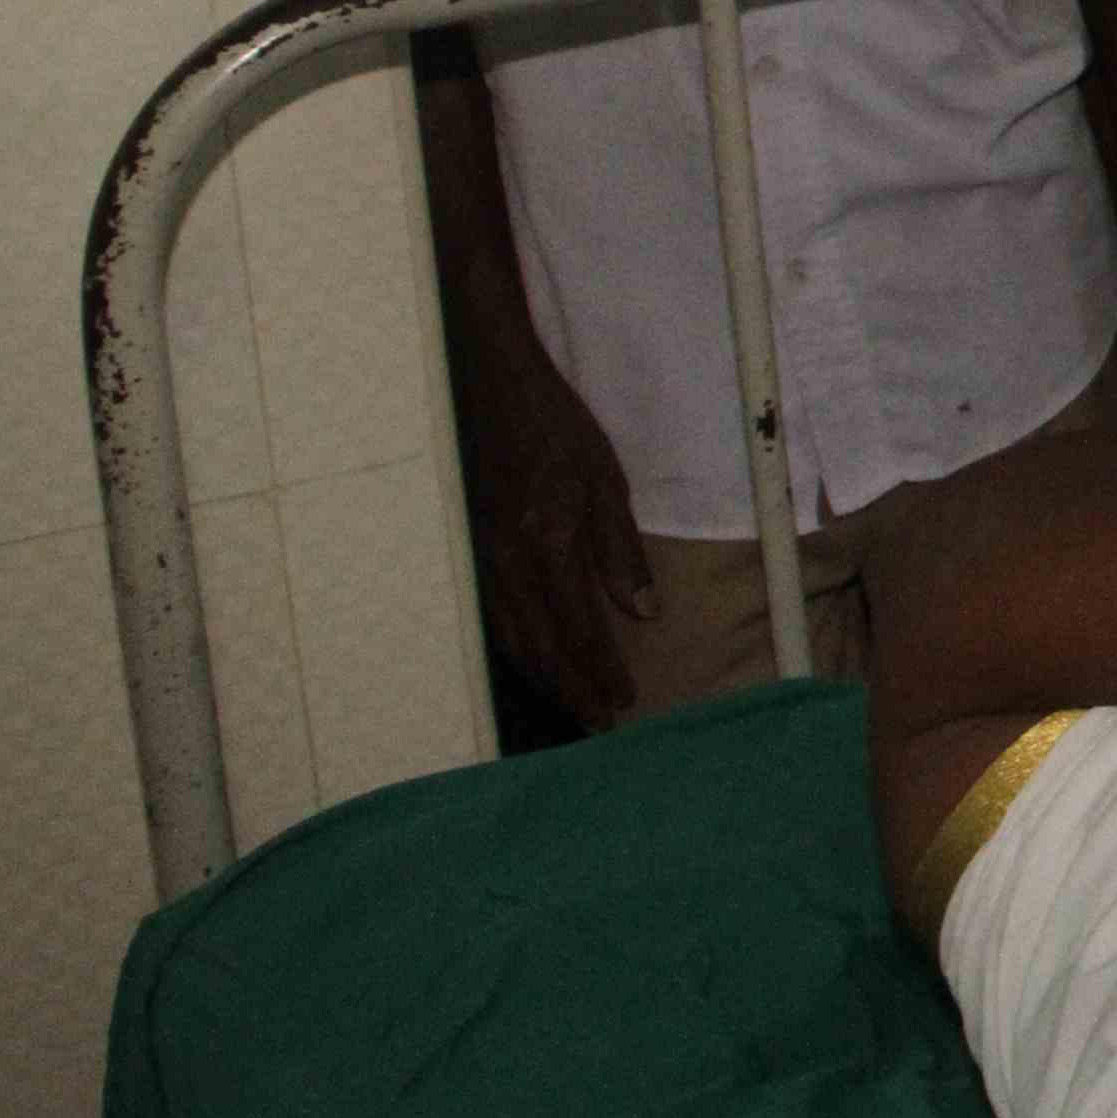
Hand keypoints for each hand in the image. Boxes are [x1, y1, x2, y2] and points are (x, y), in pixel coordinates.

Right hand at [449, 326, 650, 727]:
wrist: (493, 393)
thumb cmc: (557, 431)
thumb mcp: (606, 482)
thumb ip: (621, 552)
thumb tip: (642, 613)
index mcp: (550, 546)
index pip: (580, 629)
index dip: (602, 671)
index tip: (625, 702)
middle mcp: (511, 565)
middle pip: (542, 648)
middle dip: (572, 690)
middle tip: (600, 724)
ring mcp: (485, 562)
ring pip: (513, 640)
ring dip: (544, 679)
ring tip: (573, 705)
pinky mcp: (474, 554)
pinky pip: (495, 618)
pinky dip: (518, 651)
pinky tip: (534, 662)